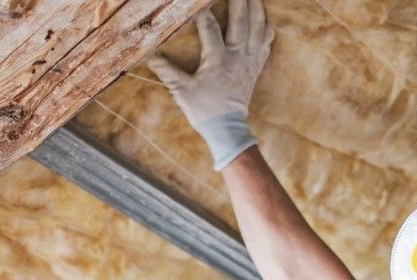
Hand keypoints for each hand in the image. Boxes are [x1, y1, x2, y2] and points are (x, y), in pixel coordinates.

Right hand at [147, 0, 274, 169]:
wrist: (227, 129)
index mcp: (218, 60)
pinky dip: (267, 30)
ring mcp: (249, 62)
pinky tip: (265, 19)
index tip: (198, 0)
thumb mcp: (182, 91)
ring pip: (258, 29)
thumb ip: (167, 71)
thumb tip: (149, 56)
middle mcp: (237, 57)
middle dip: (239, 1)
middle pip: (242, 22)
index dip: (203, 11)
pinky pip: (266, 45)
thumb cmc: (204, 110)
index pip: (210, 27)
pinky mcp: (256, 68)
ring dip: (257, 10)